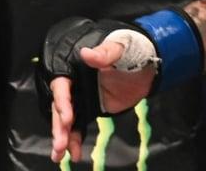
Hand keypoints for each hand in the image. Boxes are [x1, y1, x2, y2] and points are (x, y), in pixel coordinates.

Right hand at [38, 18, 157, 162]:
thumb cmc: (131, 50)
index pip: (62, 87)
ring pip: (66, 121)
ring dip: (62, 138)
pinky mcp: (90, 110)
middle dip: (59, 127)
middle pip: (60, 108)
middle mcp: (74, 85)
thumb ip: (104, 53)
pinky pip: (78, 127)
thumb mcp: (120, 49)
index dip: (63, 102)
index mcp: (75, 68)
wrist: (146, 64)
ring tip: (59, 155)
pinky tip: (73, 155)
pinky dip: (75, 141)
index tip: (68, 118)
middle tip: (60, 144)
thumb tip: (86, 53)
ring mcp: (81, 99)